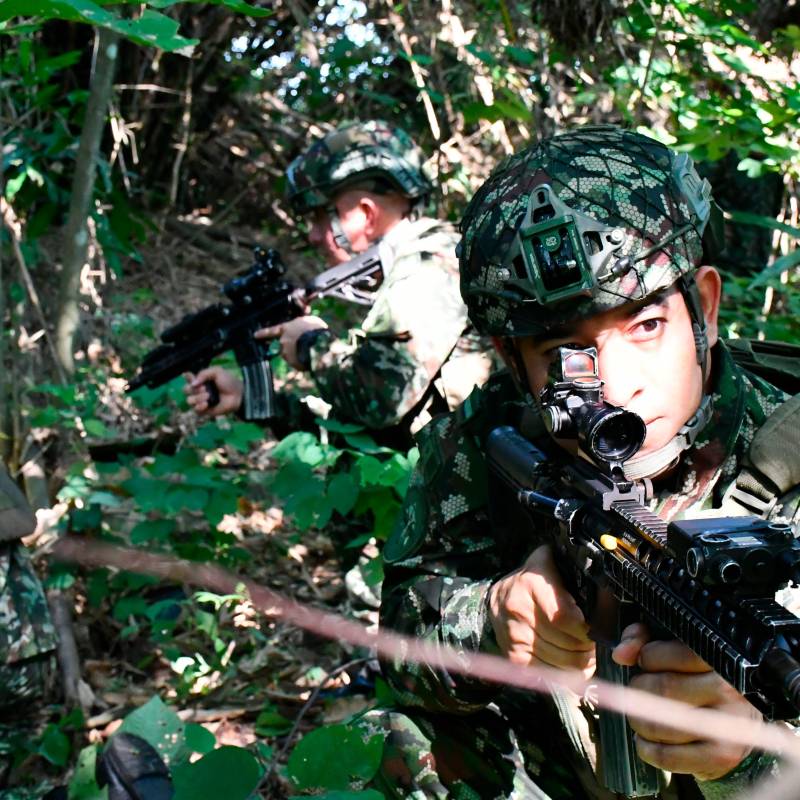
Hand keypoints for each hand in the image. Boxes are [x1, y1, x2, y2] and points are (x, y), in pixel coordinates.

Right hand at [183, 367, 242, 417]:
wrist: (238, 395)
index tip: (192, 377)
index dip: (188, 378)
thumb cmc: (229, 382)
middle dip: (193, 389)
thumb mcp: (217, 372)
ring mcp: (200, 401)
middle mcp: (198, 390)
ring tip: (208, 396)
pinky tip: (206, 404)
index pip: (187, 378)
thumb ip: (203, 374)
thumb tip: (193, 383)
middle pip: (185, 390)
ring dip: (198, 398)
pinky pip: (195, 410)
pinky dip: (200, 407)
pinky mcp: (204, 411)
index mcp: (200, 380)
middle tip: (204, 388)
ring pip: (189, 400)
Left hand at [255, 316, 327, 369]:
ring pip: (291, 354)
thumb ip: (301, 325)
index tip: (255, 335)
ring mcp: (287, 354)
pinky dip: (303, 361)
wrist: (320, 344)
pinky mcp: (294, 364)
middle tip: (304, 343)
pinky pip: (298, 363)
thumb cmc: (315, 329)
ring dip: (298, 353)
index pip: (271, 331)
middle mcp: (283, 342)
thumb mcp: (309, 321)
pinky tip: (312, 358)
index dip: (263, 333)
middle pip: (284, 345)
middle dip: (292, 345)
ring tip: (312, 350)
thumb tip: (302, 328)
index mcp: (286, 329)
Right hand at [488, 544, 595, 677]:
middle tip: (594, 644)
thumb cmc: (534, 579)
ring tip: (585, 654)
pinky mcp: (512, 655)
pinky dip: (564, 674)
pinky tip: (570, 664)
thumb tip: (608, 591)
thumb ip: (575, 569)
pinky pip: (547, 673)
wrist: (498, 596)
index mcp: (531, 583)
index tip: (596, 629)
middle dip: (587, 648)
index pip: (565, 618)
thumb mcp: (550, 562)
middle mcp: (518, 610)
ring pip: (560, 662)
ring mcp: (514, 635)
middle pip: (566, 643)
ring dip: (579, 663)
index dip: (586, 629)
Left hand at [612, 622, 760, 779]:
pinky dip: (647, 748)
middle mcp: (729, 690)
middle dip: (639, 689)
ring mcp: (729, 726)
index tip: (645, 662)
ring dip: (639, 720)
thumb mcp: (673, 644)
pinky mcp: (722, 756)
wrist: (740, 717)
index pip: (667, 654)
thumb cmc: (698, 674)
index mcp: (717, 656)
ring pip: (661, 724)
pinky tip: (646, 740)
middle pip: (663, 689)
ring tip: (641, 715)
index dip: (647, 658)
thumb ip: (643, 638)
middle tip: (639, 689)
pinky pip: (668, 756)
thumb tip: (620, 654)